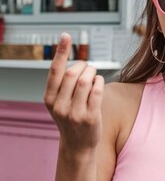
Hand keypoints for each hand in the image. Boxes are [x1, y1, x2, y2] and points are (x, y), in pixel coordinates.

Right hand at [44, 32, 103, 151]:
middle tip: (87, 69)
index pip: (55, 70)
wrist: (77, 145)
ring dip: (93, 73)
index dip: (61, 51)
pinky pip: (97, 90)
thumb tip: (76, 61)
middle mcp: (59, 106)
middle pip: (73, 73)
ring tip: (93, 77)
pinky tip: (98, 84)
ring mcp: (74, 113)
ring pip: (86, 80)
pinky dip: (99, 82)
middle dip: (84, 66)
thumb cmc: (70, 117)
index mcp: (49, 99)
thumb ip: (63, 84)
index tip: (66, 35)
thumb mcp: (59, 102)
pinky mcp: (90, 117)